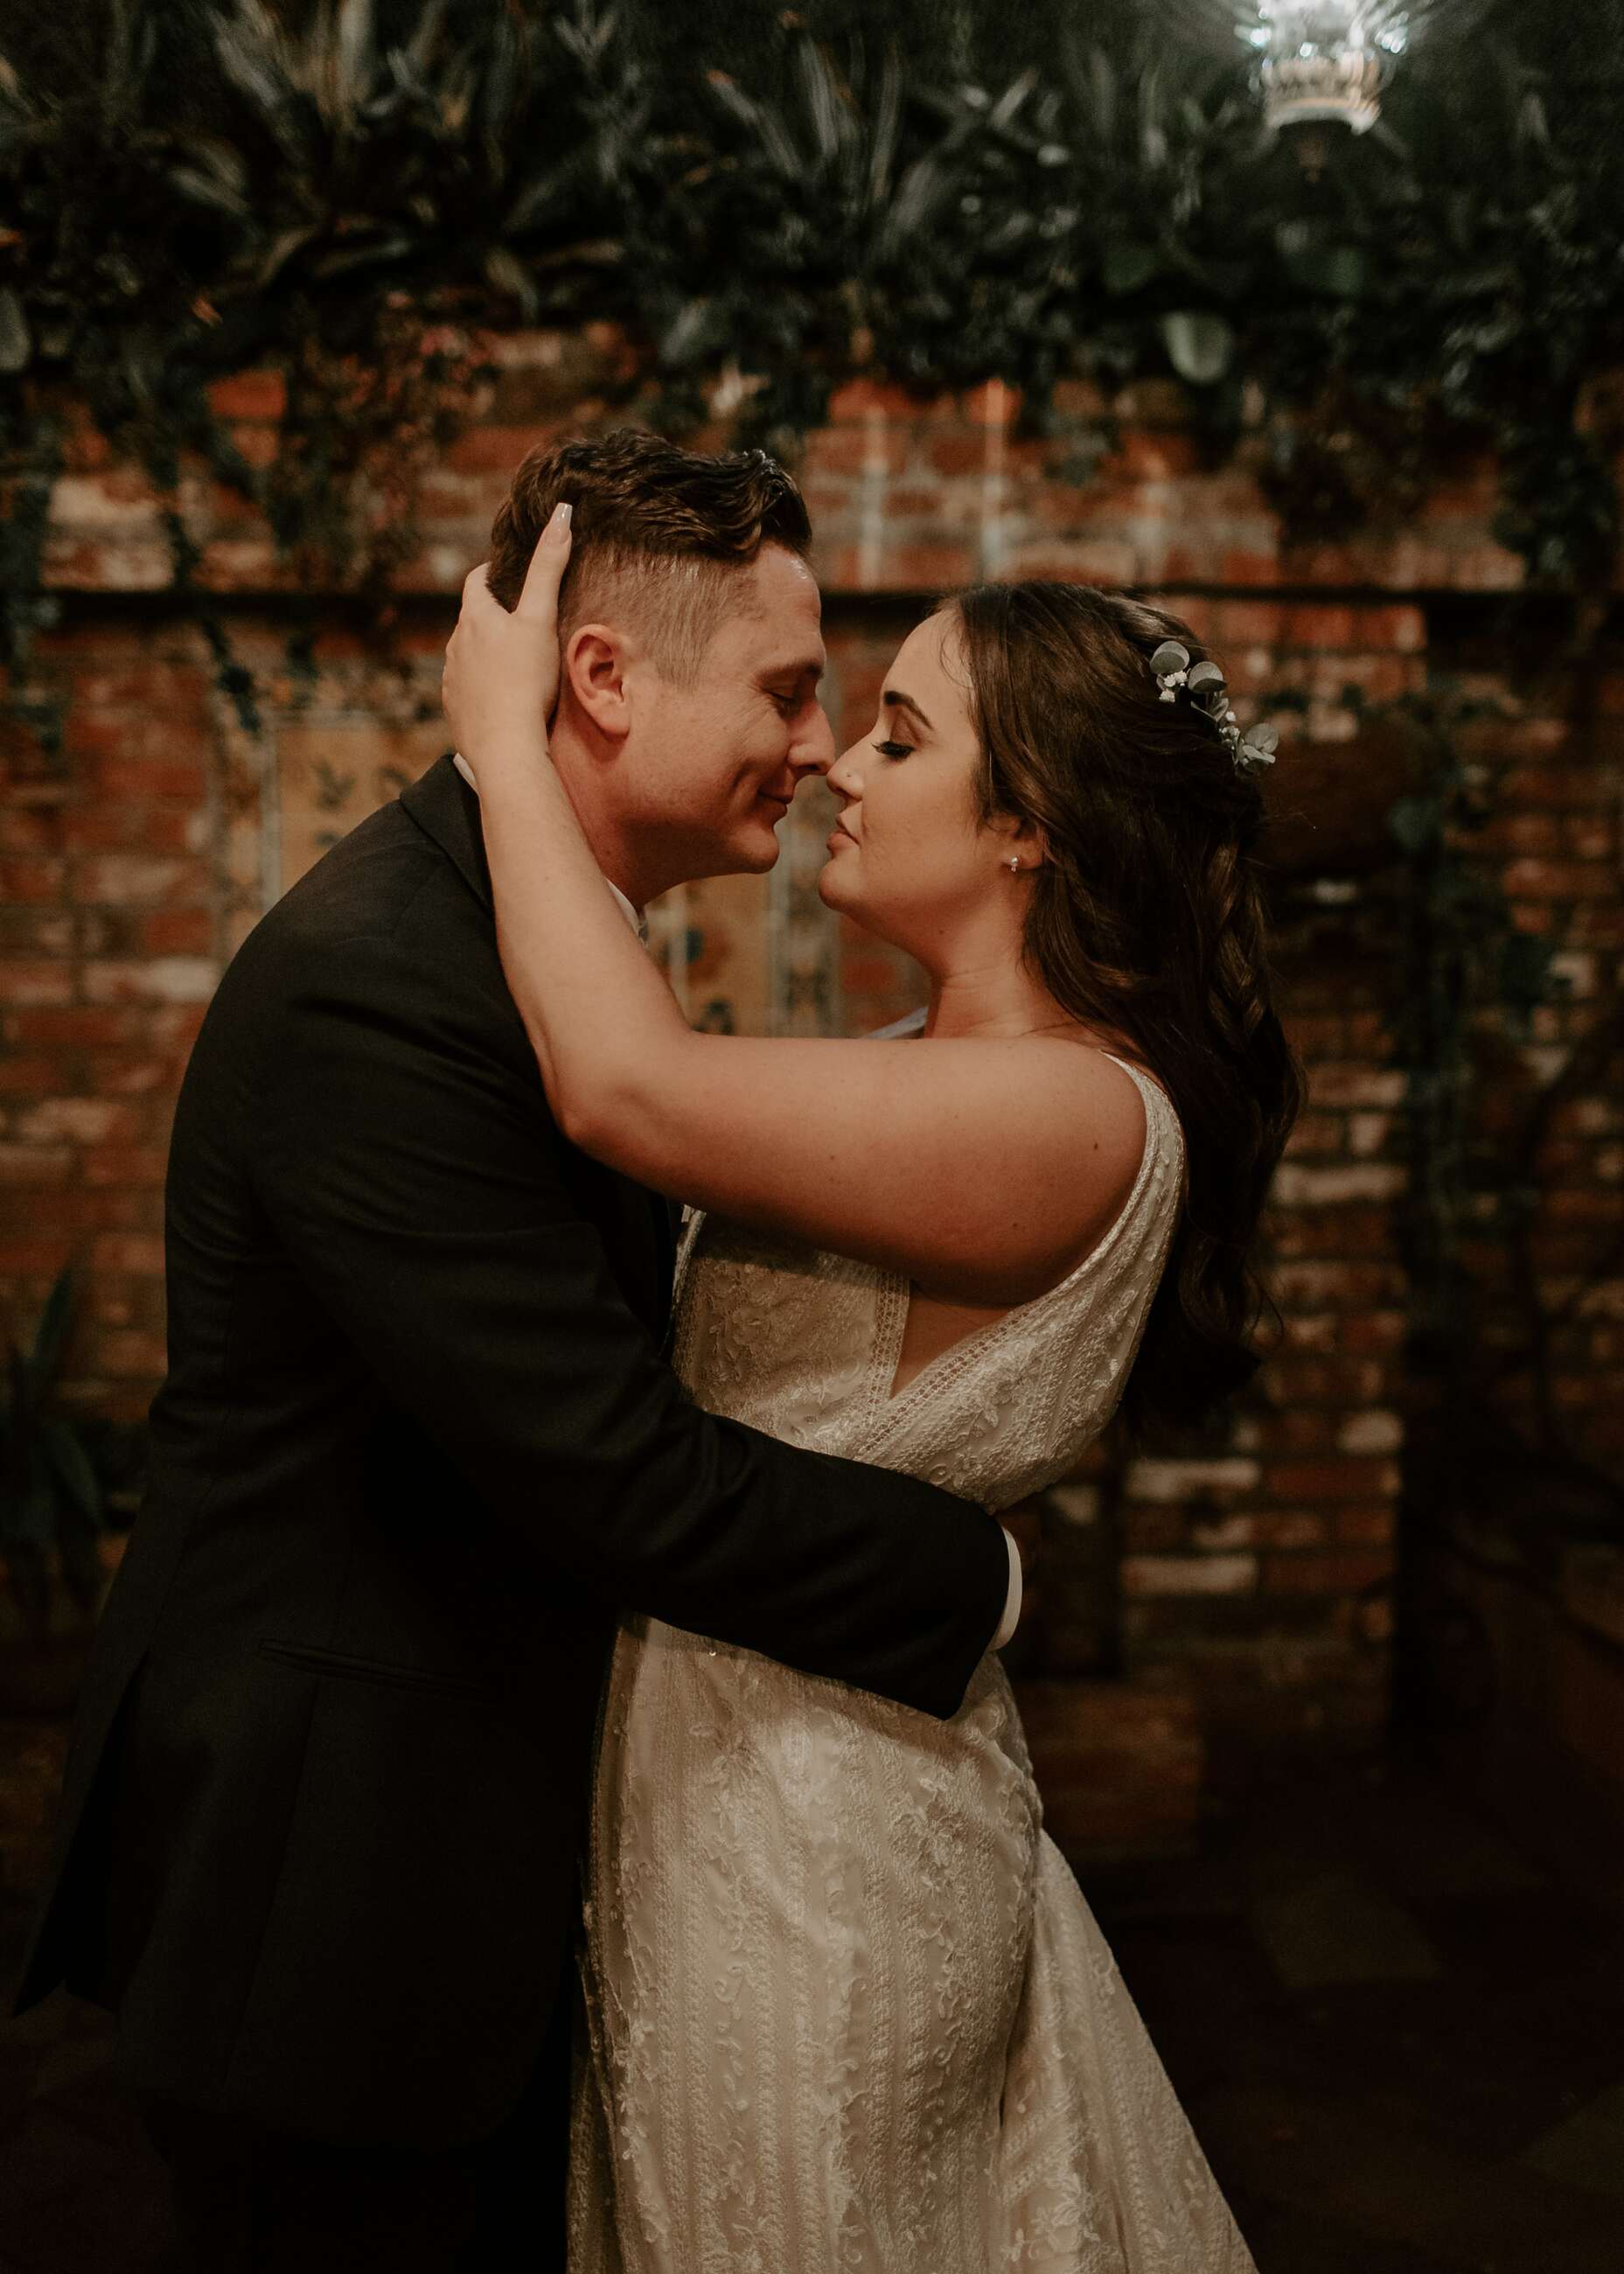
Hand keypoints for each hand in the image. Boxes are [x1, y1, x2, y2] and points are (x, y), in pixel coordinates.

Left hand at [441, 502, 573, 776]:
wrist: (505, 746)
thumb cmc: (525, 680)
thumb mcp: (541, 618)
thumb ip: (549, 567)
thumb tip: (562, 513)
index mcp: (474, 618)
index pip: (476, 581)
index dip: (493, 573)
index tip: (509, 575)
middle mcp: (455, 644)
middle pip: (472, 619)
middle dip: (492, 616)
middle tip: (521, 621)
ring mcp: (452, 678)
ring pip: (468, 654)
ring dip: (486, 653)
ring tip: (513, 662)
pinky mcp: (455, 709)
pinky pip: (466, 689)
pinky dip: (481, 686)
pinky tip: (501, 697)